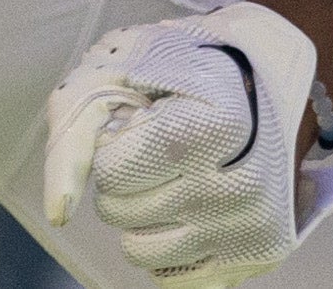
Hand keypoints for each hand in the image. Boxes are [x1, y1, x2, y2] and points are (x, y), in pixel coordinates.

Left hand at [42, 1, 317, 288]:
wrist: (273, 81)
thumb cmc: (194, 67)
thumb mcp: (130, 66)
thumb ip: (79, 130)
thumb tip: (59, 211)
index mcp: (216, 129)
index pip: (114, 170)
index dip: (114, 144)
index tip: (144, 121)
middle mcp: (241, 186)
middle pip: (122, 213)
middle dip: (123, 179)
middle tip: (157, 149)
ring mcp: (251, 228)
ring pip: (140, 251)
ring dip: (139, 216)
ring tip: (168, 178)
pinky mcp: (256, 256)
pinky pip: (171, 278)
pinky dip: (165, 248)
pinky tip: (185, 210)